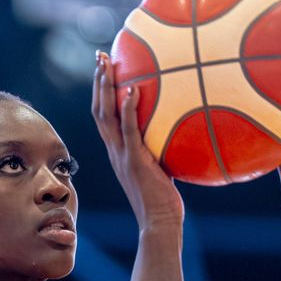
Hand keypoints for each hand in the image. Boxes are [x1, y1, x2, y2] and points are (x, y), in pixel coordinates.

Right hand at [91, 50, 183, 228]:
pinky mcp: (134, 160)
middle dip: (98, 82)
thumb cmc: (165, 201)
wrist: (159, 223)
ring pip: (106, 115)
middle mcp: (114, 150)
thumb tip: (182, 129)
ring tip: (108, 64)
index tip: (104, 69)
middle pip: (98, 109)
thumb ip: (162, 149)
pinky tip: (134, 88)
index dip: (100, 92)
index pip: (103, 116)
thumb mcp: (161, 168)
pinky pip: (129, 129)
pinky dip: (129, 107)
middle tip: (100, 57)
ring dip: (105, 88)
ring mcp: (121, 155)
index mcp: (118, 151)